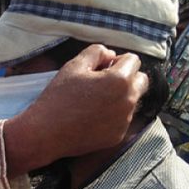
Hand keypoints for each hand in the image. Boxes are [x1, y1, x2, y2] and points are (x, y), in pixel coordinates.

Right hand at [4, 44, 147, 175]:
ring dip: (120, 97)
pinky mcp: (118, 136)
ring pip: (133, 101)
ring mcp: (125, 121)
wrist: (46, 133)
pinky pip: (123, 119)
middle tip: (104, 82)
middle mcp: (128, 101)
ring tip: (95, 102)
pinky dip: (113, 115)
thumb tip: (111, 55)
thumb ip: (97, 52)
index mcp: (119, 80)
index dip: (118, 60)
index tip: (102, 68)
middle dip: (127, 77)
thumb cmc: (58, 97)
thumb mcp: (74, 66)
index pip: (134, 60)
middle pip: (142, 81)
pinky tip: (93, 117)